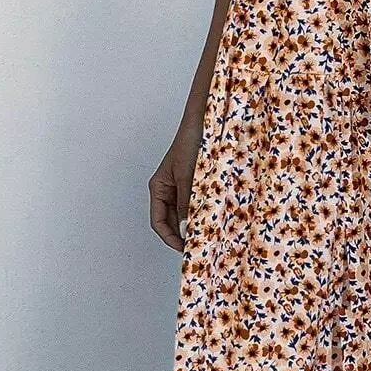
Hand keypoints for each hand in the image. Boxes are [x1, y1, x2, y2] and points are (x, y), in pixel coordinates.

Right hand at [147, 116, 203, 253]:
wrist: (206, 122)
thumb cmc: (191, 143)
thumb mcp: (188, 177)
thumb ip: (186, 204)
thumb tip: (186, 228)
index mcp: (159, 187)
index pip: (158, 222)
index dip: (170, 238)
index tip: (184, 249)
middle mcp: (168, 189)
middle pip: (170, 221)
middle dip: (182, 235)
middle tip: (198, 247)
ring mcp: (182, 186)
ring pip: (184, 214)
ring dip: (193, 225)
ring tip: (207, 235)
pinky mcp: (196, 183)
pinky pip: (196, 204)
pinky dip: (202, 213)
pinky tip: (213, 218)